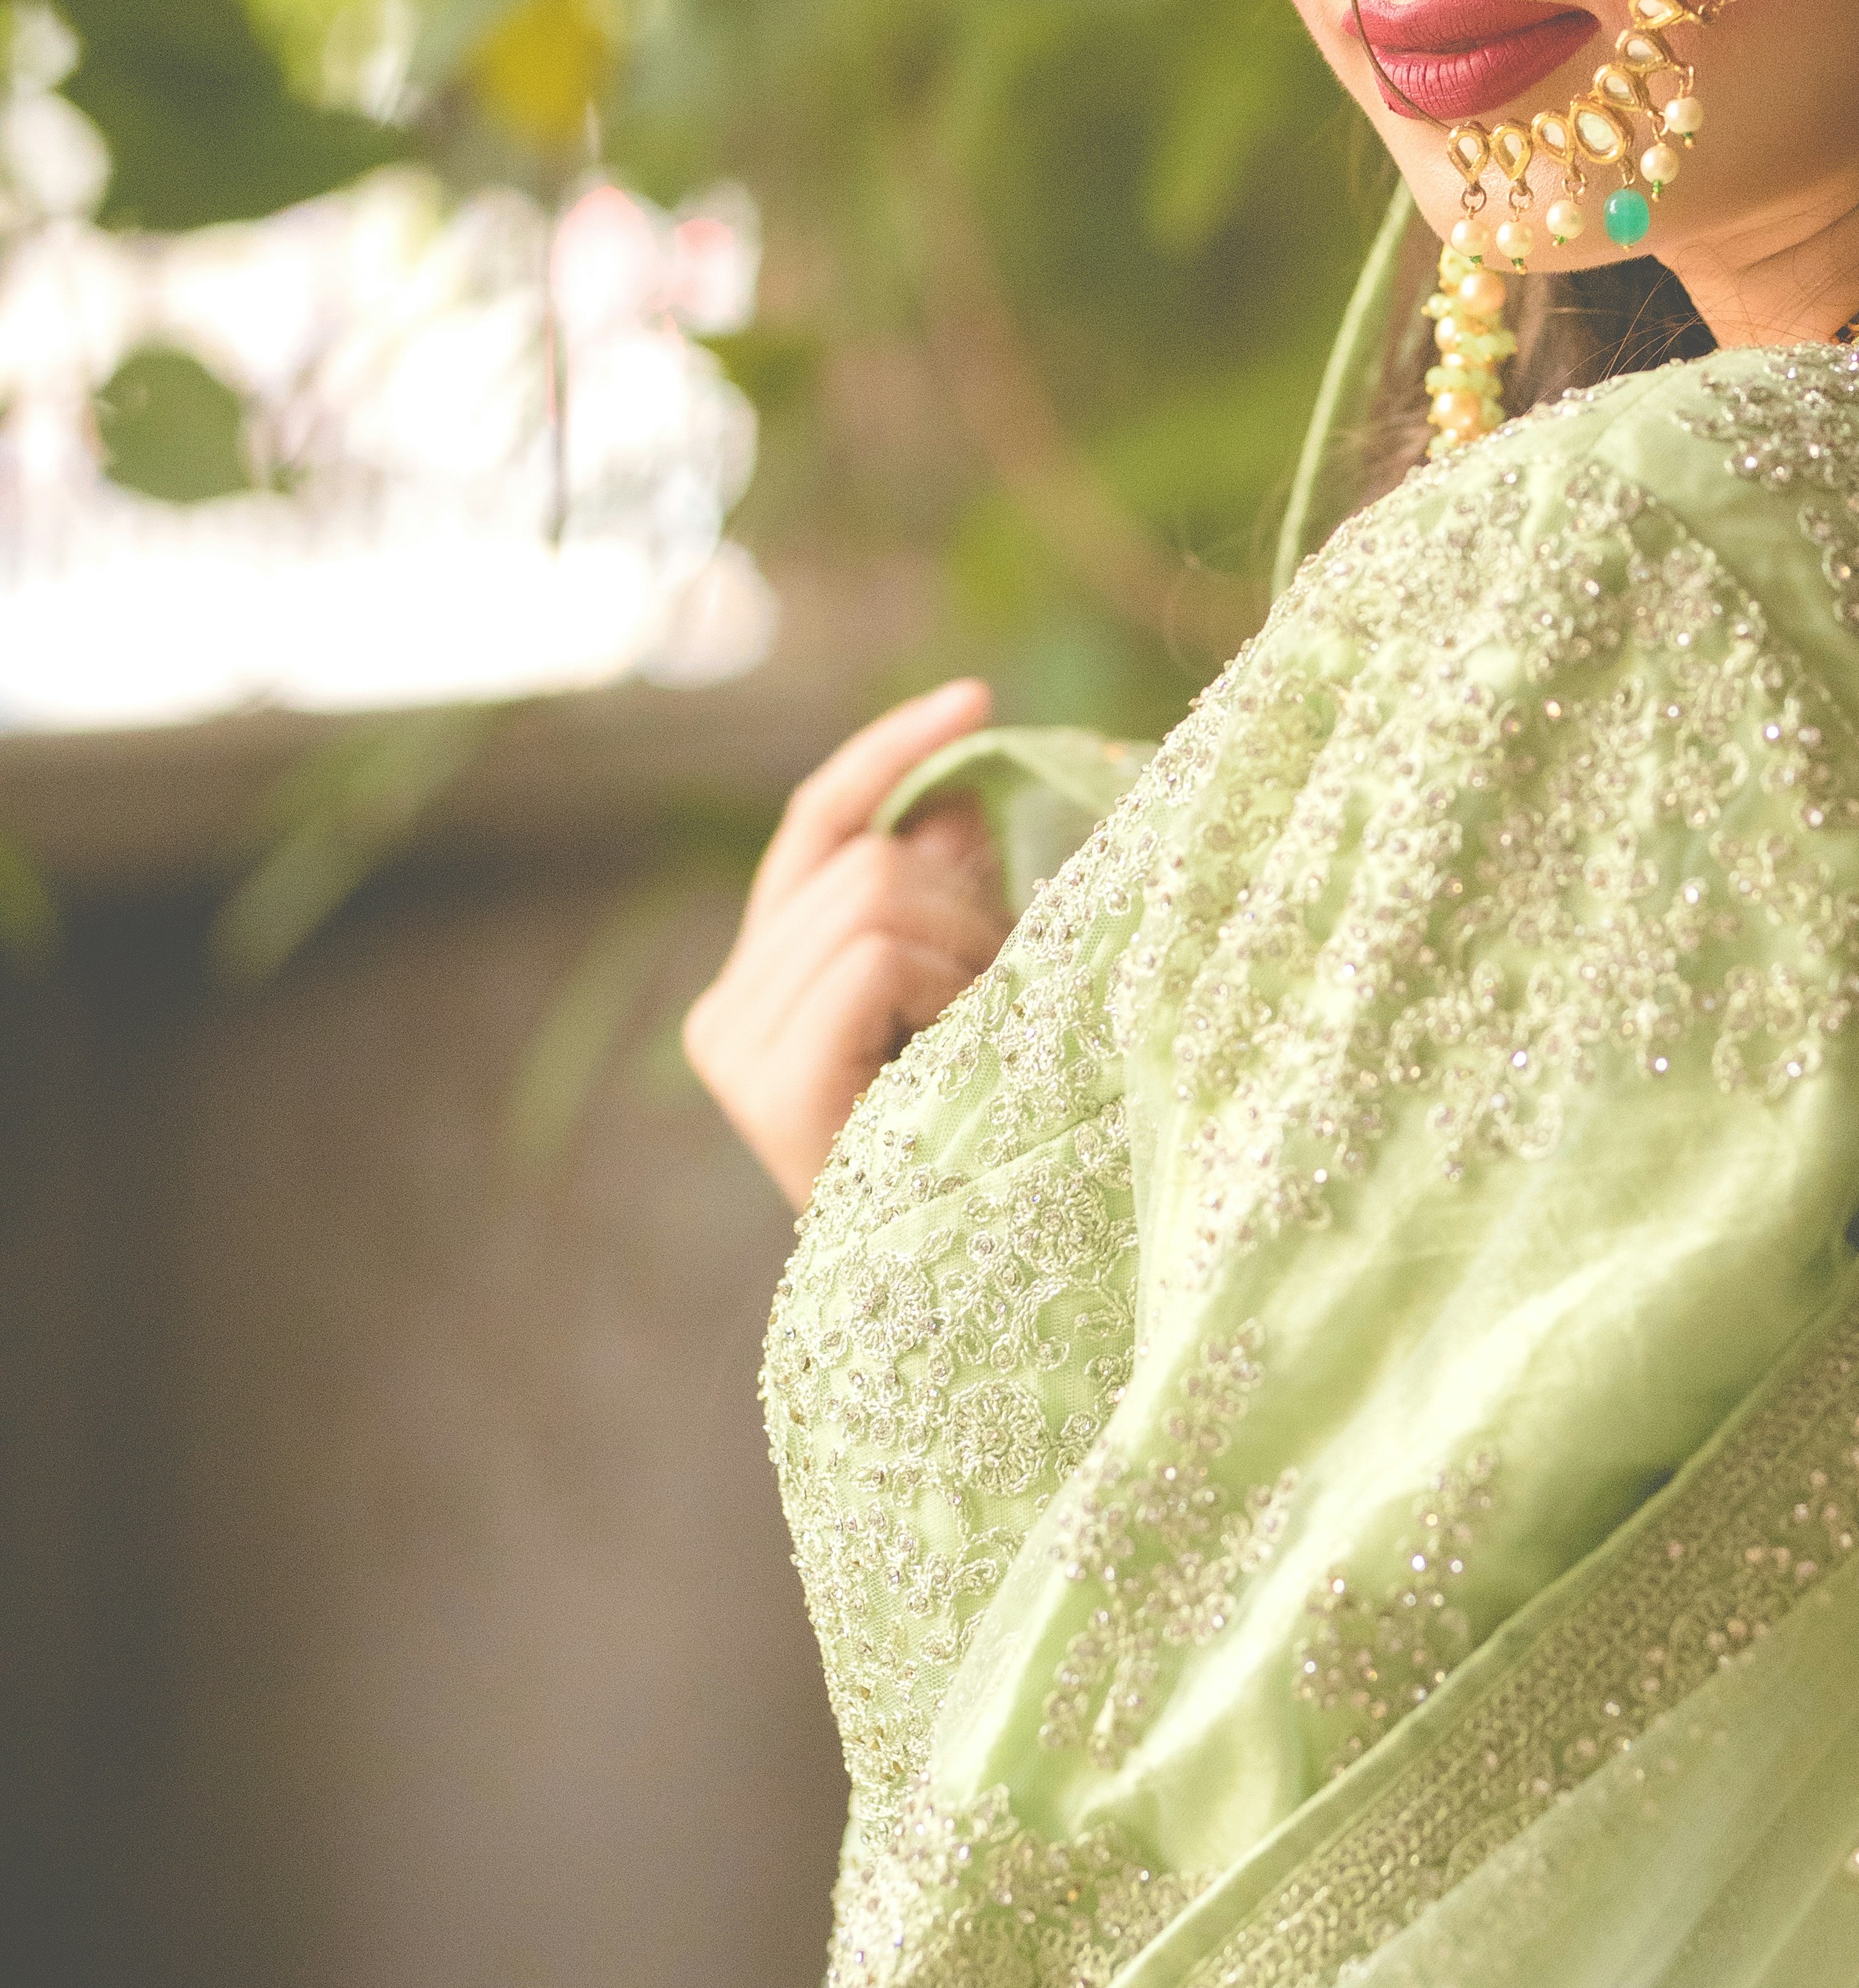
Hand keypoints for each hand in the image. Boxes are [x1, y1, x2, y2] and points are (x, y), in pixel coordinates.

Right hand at [684, 680, 1007, 1207]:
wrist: (977, 1288)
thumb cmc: (982, 1142)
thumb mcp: (976, 993)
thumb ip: (951, 899)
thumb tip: (957, 798)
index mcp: (765, 979)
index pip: (819, 822)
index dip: (891, 752)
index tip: (977, 698)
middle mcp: (726, 1008)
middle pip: (865, 857)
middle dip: (965, 907)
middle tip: (1002, 999)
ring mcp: (735, 1046)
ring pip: (875, 896)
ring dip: (965, 956)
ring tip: (981, 1043)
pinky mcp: (767, 1083)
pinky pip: (872, 961)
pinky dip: (940, 994)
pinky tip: (955, 1059)